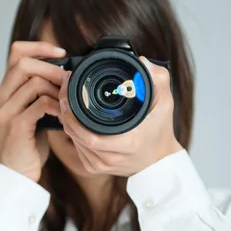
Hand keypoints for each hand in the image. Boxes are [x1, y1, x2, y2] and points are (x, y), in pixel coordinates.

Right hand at [0, 41, 66, 182]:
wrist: (17, 174)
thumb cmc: (28, 146)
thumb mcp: (33, 115)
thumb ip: (40, 96)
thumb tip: (65, 78)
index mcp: (4, 93)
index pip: (16, 54)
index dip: (39, 47)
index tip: (61, 53)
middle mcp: (1, 99)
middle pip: (23, 64)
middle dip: (51, 67)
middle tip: (68, 78)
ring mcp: (7, 112)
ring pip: (33, 83)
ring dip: (56, 88)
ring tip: (68, 98)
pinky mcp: (17, 126)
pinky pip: (40, 104)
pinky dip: (57, 105)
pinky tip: (64, 113)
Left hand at [57, 57, 182, 176]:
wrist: (159, 161)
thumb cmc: (160, 131)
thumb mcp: (165, 103)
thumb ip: (158, 79)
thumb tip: (142, 62)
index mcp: (125, 144)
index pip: (88, 134)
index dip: (73, 113)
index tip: (70, 89)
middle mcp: (110, 158)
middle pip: (75, 134)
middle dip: (66, 110)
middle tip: (65, 89)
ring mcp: (100, 165)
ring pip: (73, 140)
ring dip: (67, 119)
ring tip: (67, 99)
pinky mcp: (94, 168)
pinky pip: (76, 147)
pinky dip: (72, 131)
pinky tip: (73, 117)